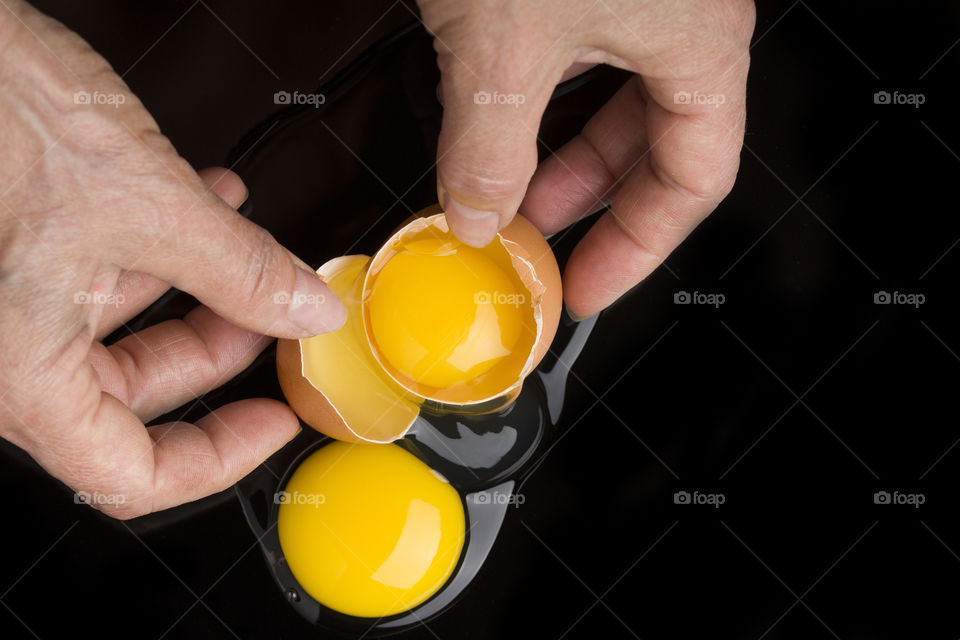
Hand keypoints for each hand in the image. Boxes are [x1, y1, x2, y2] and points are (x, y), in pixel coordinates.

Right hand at [0, 1, 344, 517]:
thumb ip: (241, 270)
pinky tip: (211, 204)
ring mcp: (8, 298)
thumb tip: (306, 306)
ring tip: (253, 249)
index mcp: (22, 370)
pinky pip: (95, 273)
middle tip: (279, 319)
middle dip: (220, 351)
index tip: (273, 423)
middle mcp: (6, 348)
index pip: (129, 472)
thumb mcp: (149, 204)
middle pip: (134, 394)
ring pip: (120, 328)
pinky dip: (159, 247)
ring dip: (199, 288)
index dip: (216, 458)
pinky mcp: (14, 248)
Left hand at [418, 0, 754, 316]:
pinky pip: (578, 57)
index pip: (692, 182)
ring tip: (505, 194)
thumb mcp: (502, 50)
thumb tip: (476, 214)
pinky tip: (492, 121)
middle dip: (587, 205)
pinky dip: (536, 101)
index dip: (637, 249)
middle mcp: (683, 20)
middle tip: (538, 250)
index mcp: (700, 46)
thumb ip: (489, 149)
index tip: (587, 289)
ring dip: (556, 154)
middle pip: (653, 146)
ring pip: (611, 99)